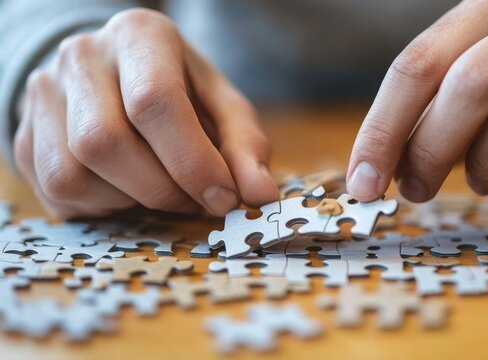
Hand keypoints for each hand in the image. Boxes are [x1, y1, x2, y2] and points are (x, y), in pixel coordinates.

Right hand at [15, 9, 277, 217]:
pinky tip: (127, 188)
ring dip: (131, 200)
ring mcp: (44, 96)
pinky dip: (104, 205)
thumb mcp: (219, 104)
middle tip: (194, 200)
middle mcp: (81, 57)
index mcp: (139, 36)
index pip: (154, 101)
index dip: (191, 162)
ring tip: (161, 188)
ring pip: (75, 173)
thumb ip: (244, 145)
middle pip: (106, 142)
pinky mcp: (26, 135)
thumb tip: (261, 196)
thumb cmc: (177, 90)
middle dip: (161, 189)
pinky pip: (58, 191)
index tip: (222, 197)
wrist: (111, 75)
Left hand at [348, 0, 487, 201]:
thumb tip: (375, 168)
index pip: (419, 63)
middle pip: (469, 84)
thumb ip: (431, 113)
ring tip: (481, 177)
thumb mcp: (479, 85)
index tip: (363, 180)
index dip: (383, 128)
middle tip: (416, 189)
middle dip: (430, 151)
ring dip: (487, 162)